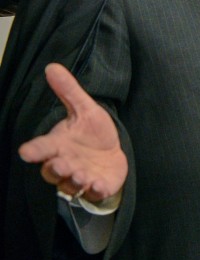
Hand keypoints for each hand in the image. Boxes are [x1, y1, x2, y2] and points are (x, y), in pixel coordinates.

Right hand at [18, 63, 126, 202]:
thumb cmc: (93, 133)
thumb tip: (52, 66)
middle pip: (52, 171)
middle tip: (61, 163)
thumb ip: (69, 91)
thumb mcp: (85, 109)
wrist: (112, 154)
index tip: (26, 152)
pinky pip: (94, 193)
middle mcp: (65, 164)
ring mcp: (80, 177)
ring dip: (76, 180)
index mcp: (58, 145)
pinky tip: (99, 184)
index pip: (41, 148)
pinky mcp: (98, 187)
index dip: (34, 150)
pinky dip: (96, 190)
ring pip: (71, 185)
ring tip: (82, 174)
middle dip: (55, 168)